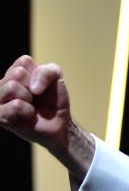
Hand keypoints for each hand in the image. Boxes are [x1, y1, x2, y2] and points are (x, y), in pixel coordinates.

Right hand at [0, 55, 93, 181]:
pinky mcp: (1, 118)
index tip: (44, 88)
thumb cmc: (57, 103)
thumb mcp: (56, 77)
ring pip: (11, 89)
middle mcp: (3, 88)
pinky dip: (22, 111)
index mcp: (15, 75)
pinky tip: (25, 117)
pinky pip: (10, 107)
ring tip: (30, 109)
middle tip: (37, 101)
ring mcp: (0, 103)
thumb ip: (47, 71)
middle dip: (32, 88)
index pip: (22, 63)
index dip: (39, 74)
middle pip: (15, 76)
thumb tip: (32, 89)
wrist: (59, 128)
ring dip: (28, 100)